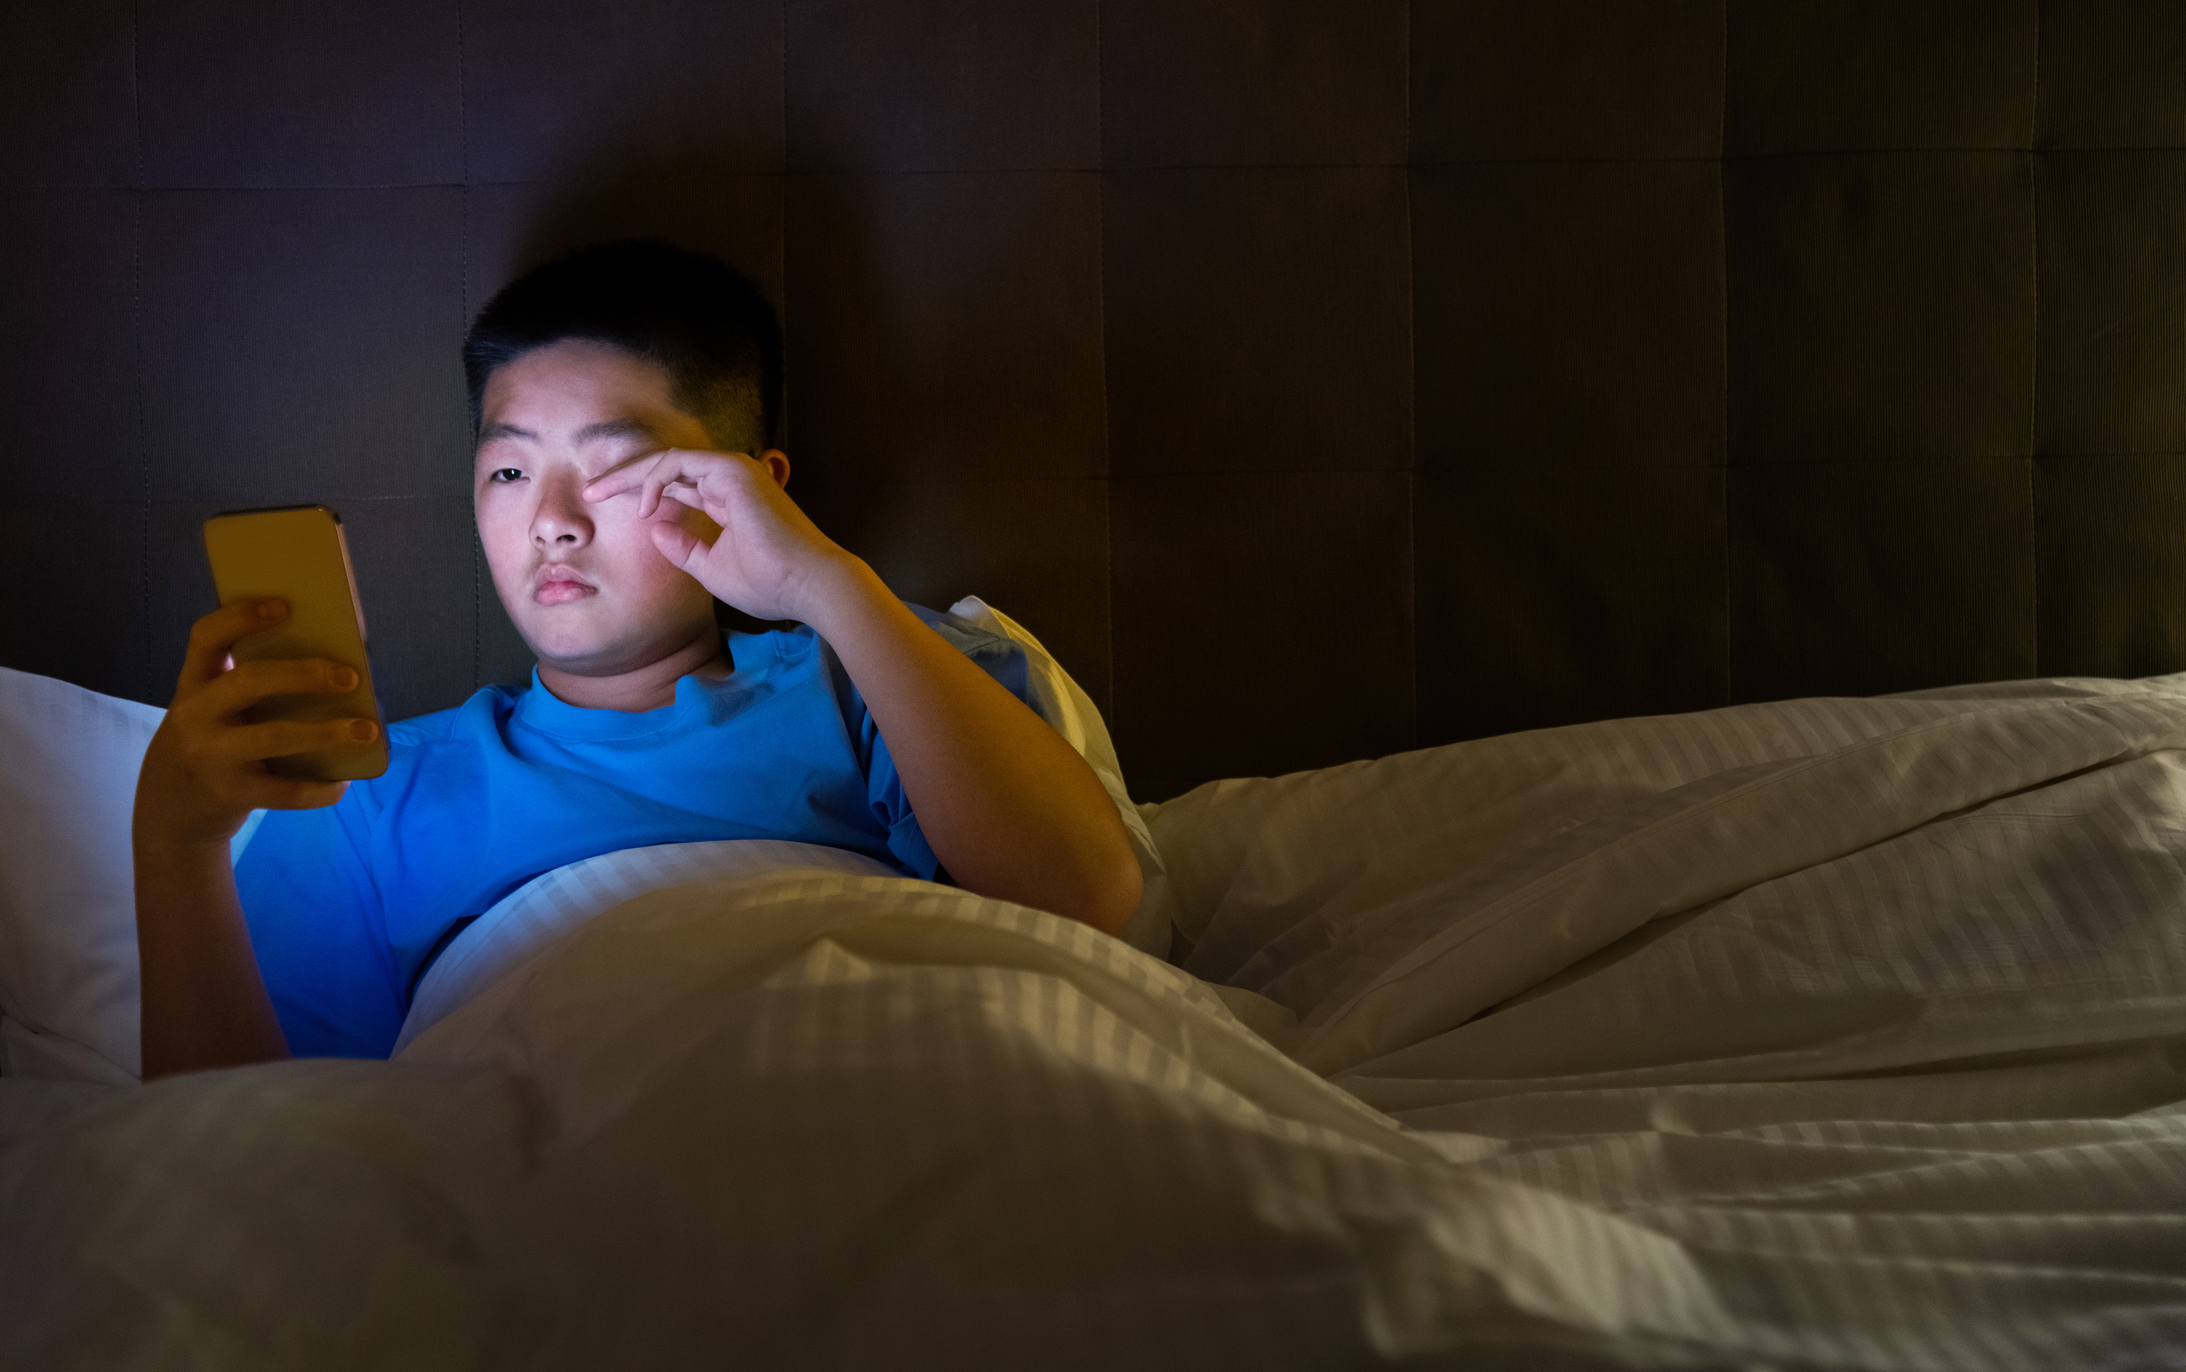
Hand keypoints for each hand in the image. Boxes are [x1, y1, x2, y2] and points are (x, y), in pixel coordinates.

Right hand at [134, 599, 377, 853]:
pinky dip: (319, 789)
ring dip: (327, 733)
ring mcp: (212, 756)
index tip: (284, 605)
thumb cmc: (210, 742)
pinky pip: (284, 791)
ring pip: (274, 737)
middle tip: (350, 677)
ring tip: (367, 730)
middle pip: (250, 681)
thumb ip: (247, 684)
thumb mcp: (211, 708)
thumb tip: (331, 659)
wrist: (169, 810)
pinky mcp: (231, 794)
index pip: (207, 637)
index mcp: (194, 684)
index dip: (241, 616)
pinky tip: (342, 783)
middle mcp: (196, 715)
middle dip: (304, 675)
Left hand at [582, 447, 858, 623]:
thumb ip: (684, 548)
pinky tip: (642, 504)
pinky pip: (680, 463)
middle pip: (668, 467)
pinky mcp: (733, 472)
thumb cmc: (770, 583)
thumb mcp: (711, 568)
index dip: (639, 491)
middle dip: (625, 475)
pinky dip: (655, 478)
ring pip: (669, 459)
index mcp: (728, 500)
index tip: (604, 505)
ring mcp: (734, 472)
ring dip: (631, 472)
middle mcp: (730, 480)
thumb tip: (654, 528)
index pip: (677, 484)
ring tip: (599, 491)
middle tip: (590, 490)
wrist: (807, 587)